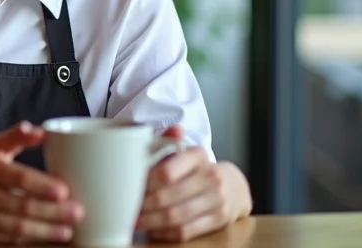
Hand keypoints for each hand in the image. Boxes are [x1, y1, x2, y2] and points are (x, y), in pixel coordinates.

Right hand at [0, 121, 82, 243]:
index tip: (64, 191)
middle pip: (21, 205)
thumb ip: (16, 137)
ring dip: (45, 231)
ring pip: (16, 227)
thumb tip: (41, 131)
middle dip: (52, 212)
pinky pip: (7, 239)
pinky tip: (46, 238)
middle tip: (77, 212)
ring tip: (67, 230)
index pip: (17, 176)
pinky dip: (30, 240)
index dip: (41, 185)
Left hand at [138, 126, 252, 241]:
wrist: (234, 186)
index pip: (166, 172)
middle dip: (144, 206)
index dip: (144, 183)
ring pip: (176, 217)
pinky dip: (166, 232)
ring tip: (135, 221)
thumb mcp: (185, 152)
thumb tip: (172, 129)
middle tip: (127, 209)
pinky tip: (153, 229)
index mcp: (198, 155)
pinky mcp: (219, 220)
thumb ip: (170, 139)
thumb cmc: (198, 169)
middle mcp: (211, 176)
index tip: (129, 189)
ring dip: (151, 222)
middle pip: (168, 197)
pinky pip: (186, 231)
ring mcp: (218, 200)